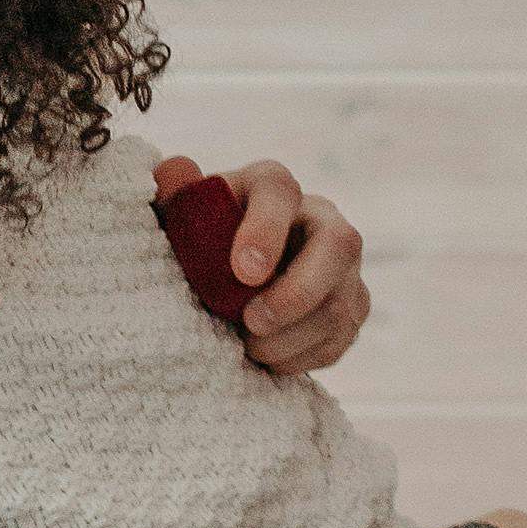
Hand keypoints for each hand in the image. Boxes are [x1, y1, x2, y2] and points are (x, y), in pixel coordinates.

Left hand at [153, 153, 369, 377]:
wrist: (225, 280)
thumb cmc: (201, 242)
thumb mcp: (179, 218)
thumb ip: (173, 194)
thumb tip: (175, 170)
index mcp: (273, 187)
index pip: (280, 192)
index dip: (266, 230)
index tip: (242, 272)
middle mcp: (322, 219)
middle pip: (339, 246)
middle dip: (296, 293)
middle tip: (251, 322)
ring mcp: (345, 266)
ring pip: (340, 304)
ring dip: (290, 336)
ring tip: (247, 346)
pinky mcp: (353, 306)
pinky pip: (340, 339)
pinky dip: (299, 357)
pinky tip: (266, 357)